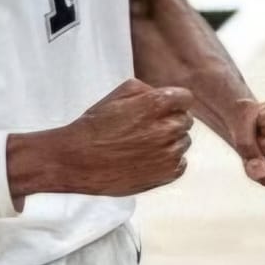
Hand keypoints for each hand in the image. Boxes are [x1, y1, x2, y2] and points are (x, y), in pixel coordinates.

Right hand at [7, 78, 193, 200]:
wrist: (79, 160)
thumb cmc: (95, 125)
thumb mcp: (116, 94)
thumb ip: (145, 89)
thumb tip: (161, 95)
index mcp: (156, 105)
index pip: (186, 98)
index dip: (175, 101)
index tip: (164, 107)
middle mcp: (166, 129)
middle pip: (186, 120)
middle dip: (171, 120)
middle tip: (148, 127)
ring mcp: (168, 154)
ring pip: (184, 142)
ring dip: (170, 141)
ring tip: (144, 145)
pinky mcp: (166, 174)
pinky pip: (181, 163)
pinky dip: (170, 161)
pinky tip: (149, 159)